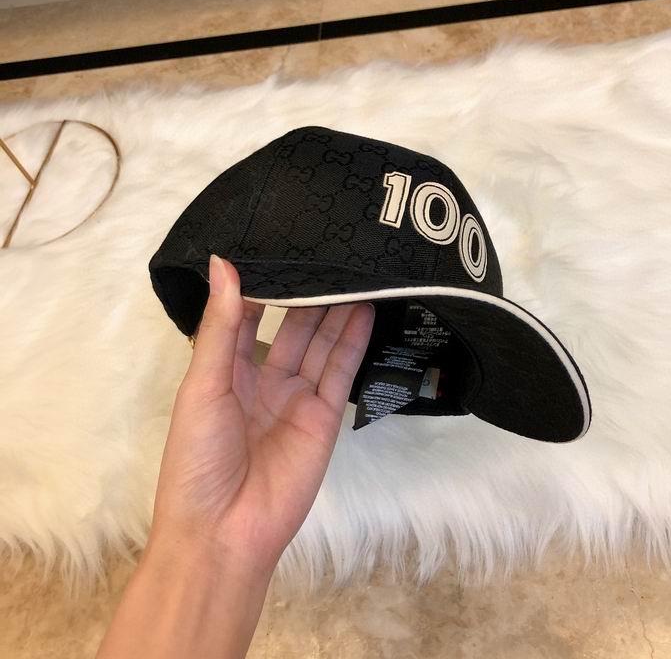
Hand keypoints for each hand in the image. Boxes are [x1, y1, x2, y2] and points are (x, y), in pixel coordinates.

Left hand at [150, 254, 374, 574]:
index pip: (246, 317)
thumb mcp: (203, 384)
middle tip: (328, 254)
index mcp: (224, 371)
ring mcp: (296, 398)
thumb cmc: (198, 457)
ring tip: (353, 272)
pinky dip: (352, 340)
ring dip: (335, 310)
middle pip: (291, 327)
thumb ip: (221, 326)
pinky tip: (363, 309)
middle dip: (307, 293)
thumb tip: (223, 264)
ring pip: (319, 344)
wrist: (224, 531)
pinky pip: (339, 370)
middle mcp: (263, 380)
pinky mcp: (324, 416)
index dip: (262, 285)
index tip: (280, 247)